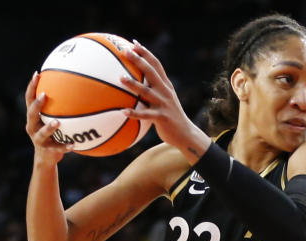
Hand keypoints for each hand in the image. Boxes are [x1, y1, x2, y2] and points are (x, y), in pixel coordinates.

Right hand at [24, 72, 72, 163]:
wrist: (46, 157)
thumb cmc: (52, 134)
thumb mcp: (51, 119)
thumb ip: (57, 108)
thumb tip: (74, 89)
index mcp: (33, 117)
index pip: (29, 99)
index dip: (32, 87)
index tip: (37, 74)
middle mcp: (32, 126)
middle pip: (31, 113)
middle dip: (37, 104)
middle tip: (44, 95)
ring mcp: (38, 139)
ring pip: (42, 133)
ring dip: (49, 127)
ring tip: (57, 122)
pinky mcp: (47, 150)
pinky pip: (57, 148)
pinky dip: (65, 146)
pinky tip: (74, 145)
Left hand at [120, 41, 206, 155]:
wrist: (185, 133)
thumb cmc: (170, 116)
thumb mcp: (165, 99)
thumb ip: (154, 89)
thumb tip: (136, 82)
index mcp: (166, 85)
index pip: (156, 64)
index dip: (145, 53)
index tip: (134, 43)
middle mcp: (165, 91)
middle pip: (151, 72)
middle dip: (138, 60)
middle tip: (125, 52)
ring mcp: (164, 104)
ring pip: (147, 91)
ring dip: (134, 84)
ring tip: (120, 78)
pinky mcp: (162, 117)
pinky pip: (145, 115)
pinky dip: (134, 113)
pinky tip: (123, 112)